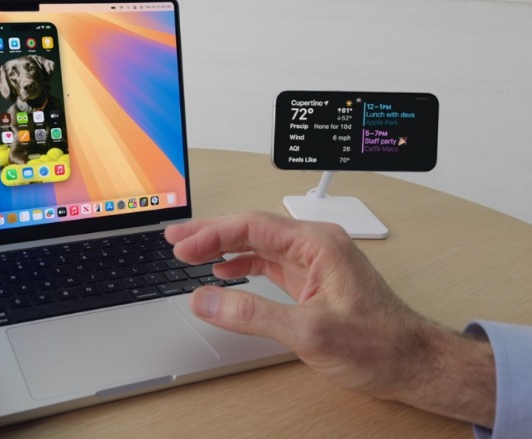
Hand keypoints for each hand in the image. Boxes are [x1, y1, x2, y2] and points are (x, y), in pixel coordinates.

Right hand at [166, 212, 494, 427]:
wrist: (416, 364)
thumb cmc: (379, 345)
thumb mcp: (308, 331)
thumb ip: (252, 313)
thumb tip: (206, 299)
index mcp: (318, 245)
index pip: (252, 226)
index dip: (212, 234)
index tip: (183, 246)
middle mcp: (317, 247)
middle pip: (252, 229)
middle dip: (212, 234)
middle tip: (176, 240)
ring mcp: (316, 264)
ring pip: (259, 245)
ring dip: (224, 247)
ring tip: (192, 253)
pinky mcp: (314, 283)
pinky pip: (271, 264)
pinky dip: (243, 265)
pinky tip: (226, 271)